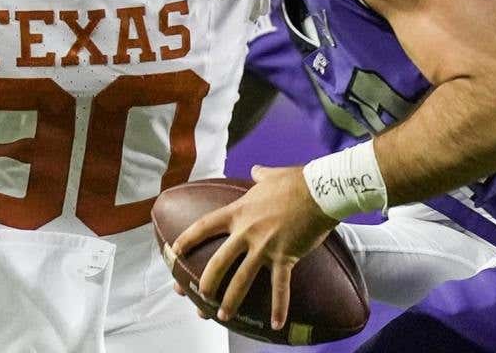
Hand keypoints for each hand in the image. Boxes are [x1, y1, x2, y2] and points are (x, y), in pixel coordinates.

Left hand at [172, 165, 337, 329]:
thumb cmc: (296, 181)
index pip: (205, 225)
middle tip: (199, 295)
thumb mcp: (271, 175)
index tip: (175, 249)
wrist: (319, 190)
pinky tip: (276, 324)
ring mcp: (264, 245)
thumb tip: (255, 170)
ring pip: (242, 278)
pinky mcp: (285, 256)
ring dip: (231, 299)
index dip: (188, 238)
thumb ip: (259, 175)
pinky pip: (279, 286)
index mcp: (239, 211)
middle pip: (219, 260)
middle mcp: (247, 231)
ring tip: (223, 315)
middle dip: (206, 280)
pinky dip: (278, 307)